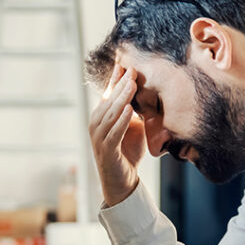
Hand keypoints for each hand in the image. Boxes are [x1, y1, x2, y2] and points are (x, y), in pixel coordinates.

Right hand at [89, 65, 146, 206]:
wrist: (122, 181)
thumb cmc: (128, 152)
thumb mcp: (133, 126)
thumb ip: (135, 111)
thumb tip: (147, 92)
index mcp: (101, 117)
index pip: (108, 93)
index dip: (115, 79)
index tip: (125, 63)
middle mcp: (96, 125)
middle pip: (109, 101)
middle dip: (120, 85)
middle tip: (132, 70)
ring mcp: (98, 138)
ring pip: (110, 114)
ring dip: (121, 98)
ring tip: (131, 84)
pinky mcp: (106, 150)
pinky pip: (113, 132)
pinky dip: (122, 120)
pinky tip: (130, 109)